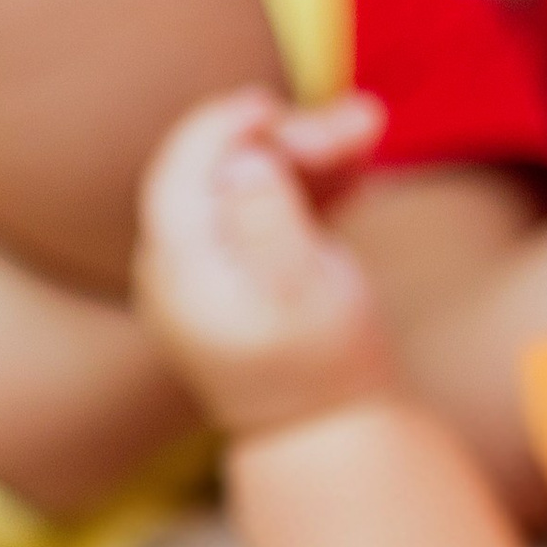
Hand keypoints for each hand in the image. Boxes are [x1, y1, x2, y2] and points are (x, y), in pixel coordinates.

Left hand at [134, 86, 397, 438]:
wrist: (328, 443)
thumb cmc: (324, 367)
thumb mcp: (303, 289)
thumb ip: (267, 217)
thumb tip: (242, 158)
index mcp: (180, 273)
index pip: (179, 174)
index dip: (221, 126)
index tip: (270, 104)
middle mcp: (177, 274)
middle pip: (218, 175)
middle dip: (288, 142)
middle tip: (362, 125)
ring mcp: (205, 281)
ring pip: (245, 191)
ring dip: (307, 159)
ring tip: (368, 132)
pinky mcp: (238, 286)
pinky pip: (260, 219)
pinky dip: (302, 190)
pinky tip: (352, 172)